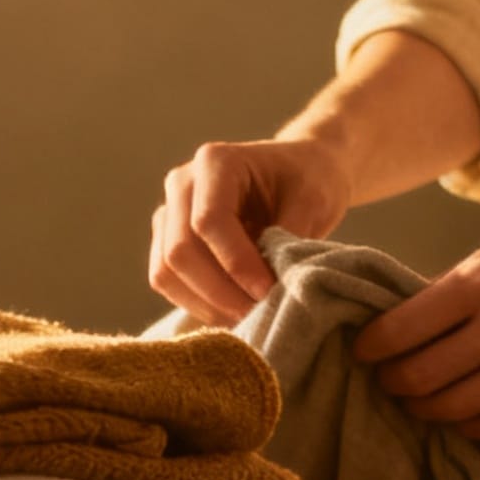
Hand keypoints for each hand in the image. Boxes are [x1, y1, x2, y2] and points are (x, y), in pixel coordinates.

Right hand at [150, 136, 352, 324]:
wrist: (302, 173)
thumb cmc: (310, 180)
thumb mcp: (313, 201)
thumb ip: (290, 240)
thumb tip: (272, 288)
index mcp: (216, 162)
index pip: (209, 221)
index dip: (236, 264)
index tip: (268, 292)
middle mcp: (182, 184)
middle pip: (180, 251)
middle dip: (219, 292)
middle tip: (260, 314)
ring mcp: (170, 213)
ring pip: (165, 272)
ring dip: (206, 305)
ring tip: (249, 318)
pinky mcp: (169, 241)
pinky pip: (168, 282)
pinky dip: (198, 306)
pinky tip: (234, 314)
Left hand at [353, 211, 479, 437]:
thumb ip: (450, 291)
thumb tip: (397, 329)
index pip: (399, 331)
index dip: (371, 349)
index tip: (364, 351)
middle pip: (419, 378)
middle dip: (392, 384)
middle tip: (387, 380)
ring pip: (452, 409)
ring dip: (424, 410)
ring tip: (418, 400)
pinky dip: (468, 425)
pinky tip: (461, 413)